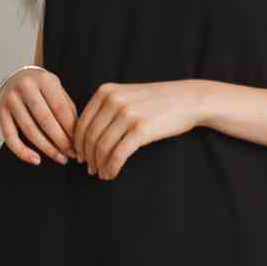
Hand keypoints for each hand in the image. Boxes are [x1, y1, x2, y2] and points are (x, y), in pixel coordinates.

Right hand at [0, 67, 76, 165]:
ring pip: (30, 131)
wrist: (18, 76)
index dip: (71, 130)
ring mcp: (10, 100)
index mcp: (44, 80)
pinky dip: (23, 152)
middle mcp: (25, 87)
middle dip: (61, 142)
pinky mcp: (0, 112)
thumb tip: (77, 137)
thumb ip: (68, 109)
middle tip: (72, 154)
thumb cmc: (42, 87)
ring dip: (47, 149)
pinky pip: (10, 137)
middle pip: (45, 121)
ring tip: (60, 158)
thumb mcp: (58, 90)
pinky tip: (36, 160)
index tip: (79, 144)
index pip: (60, 109)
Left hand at [73, 79, 205, 178]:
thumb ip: (107, 108)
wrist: (188, 99)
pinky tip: (112, 173)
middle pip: (90, 137)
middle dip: (88, 157)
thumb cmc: (158, 101)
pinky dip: (112, 167)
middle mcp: (113, 101)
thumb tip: (87, 135)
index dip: (78, 144)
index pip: (82, 122)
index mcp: (106, 91)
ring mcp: (127, 114)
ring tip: (102, 174)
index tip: (81, 157)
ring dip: (99, 165)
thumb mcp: (127, 95)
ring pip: (102, 147)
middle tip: (91, 169)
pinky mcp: (140, 129)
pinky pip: (118, 154)